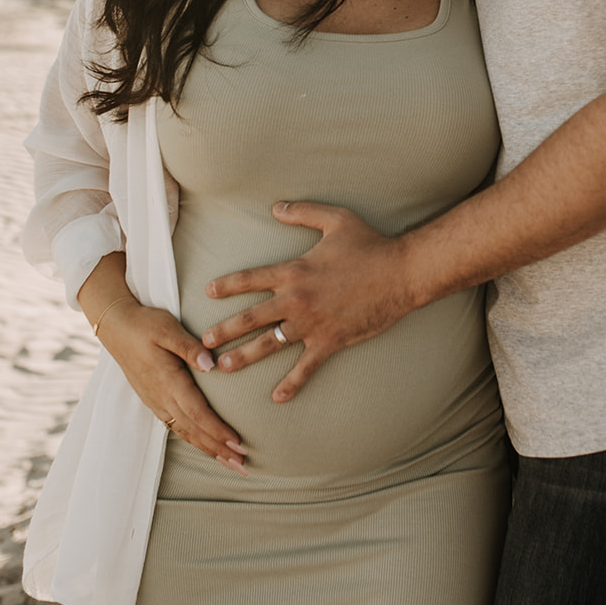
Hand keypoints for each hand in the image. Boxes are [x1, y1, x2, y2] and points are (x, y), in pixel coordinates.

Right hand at [99, 299, 248, 472]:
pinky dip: (194, 440)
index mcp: (168, 381)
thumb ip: (189, 347)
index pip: (197, 413)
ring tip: (230, 463)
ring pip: (185, 432)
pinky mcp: (154, 401)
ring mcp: (156, 402)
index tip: (239, 444)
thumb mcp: (168, 328)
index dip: (218, 431)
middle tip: (243, 466)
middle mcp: (162, 397)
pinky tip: (206, 447)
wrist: (116, 327)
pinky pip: (176, 427)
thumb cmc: (145, 324)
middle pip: (194, 430)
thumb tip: (211, 364)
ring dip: (208, 449)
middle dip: (219, 450)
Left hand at [202, 202, 414, 401]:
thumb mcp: (336, 219)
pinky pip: (305, 368)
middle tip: (203, 341)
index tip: (208, 292)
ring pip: (269, 344)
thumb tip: (276, 207)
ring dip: (243, 357)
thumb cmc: (370, 245)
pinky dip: (291, 384)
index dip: (227, 285)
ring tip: (222, 367)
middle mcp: (296, 299)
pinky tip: (276, 397)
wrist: (401, 273)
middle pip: (250, 318)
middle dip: (224, 330)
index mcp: (294, 270)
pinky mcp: (330, 342)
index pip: (250, 279)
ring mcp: (312, 324)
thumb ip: (303, 211)